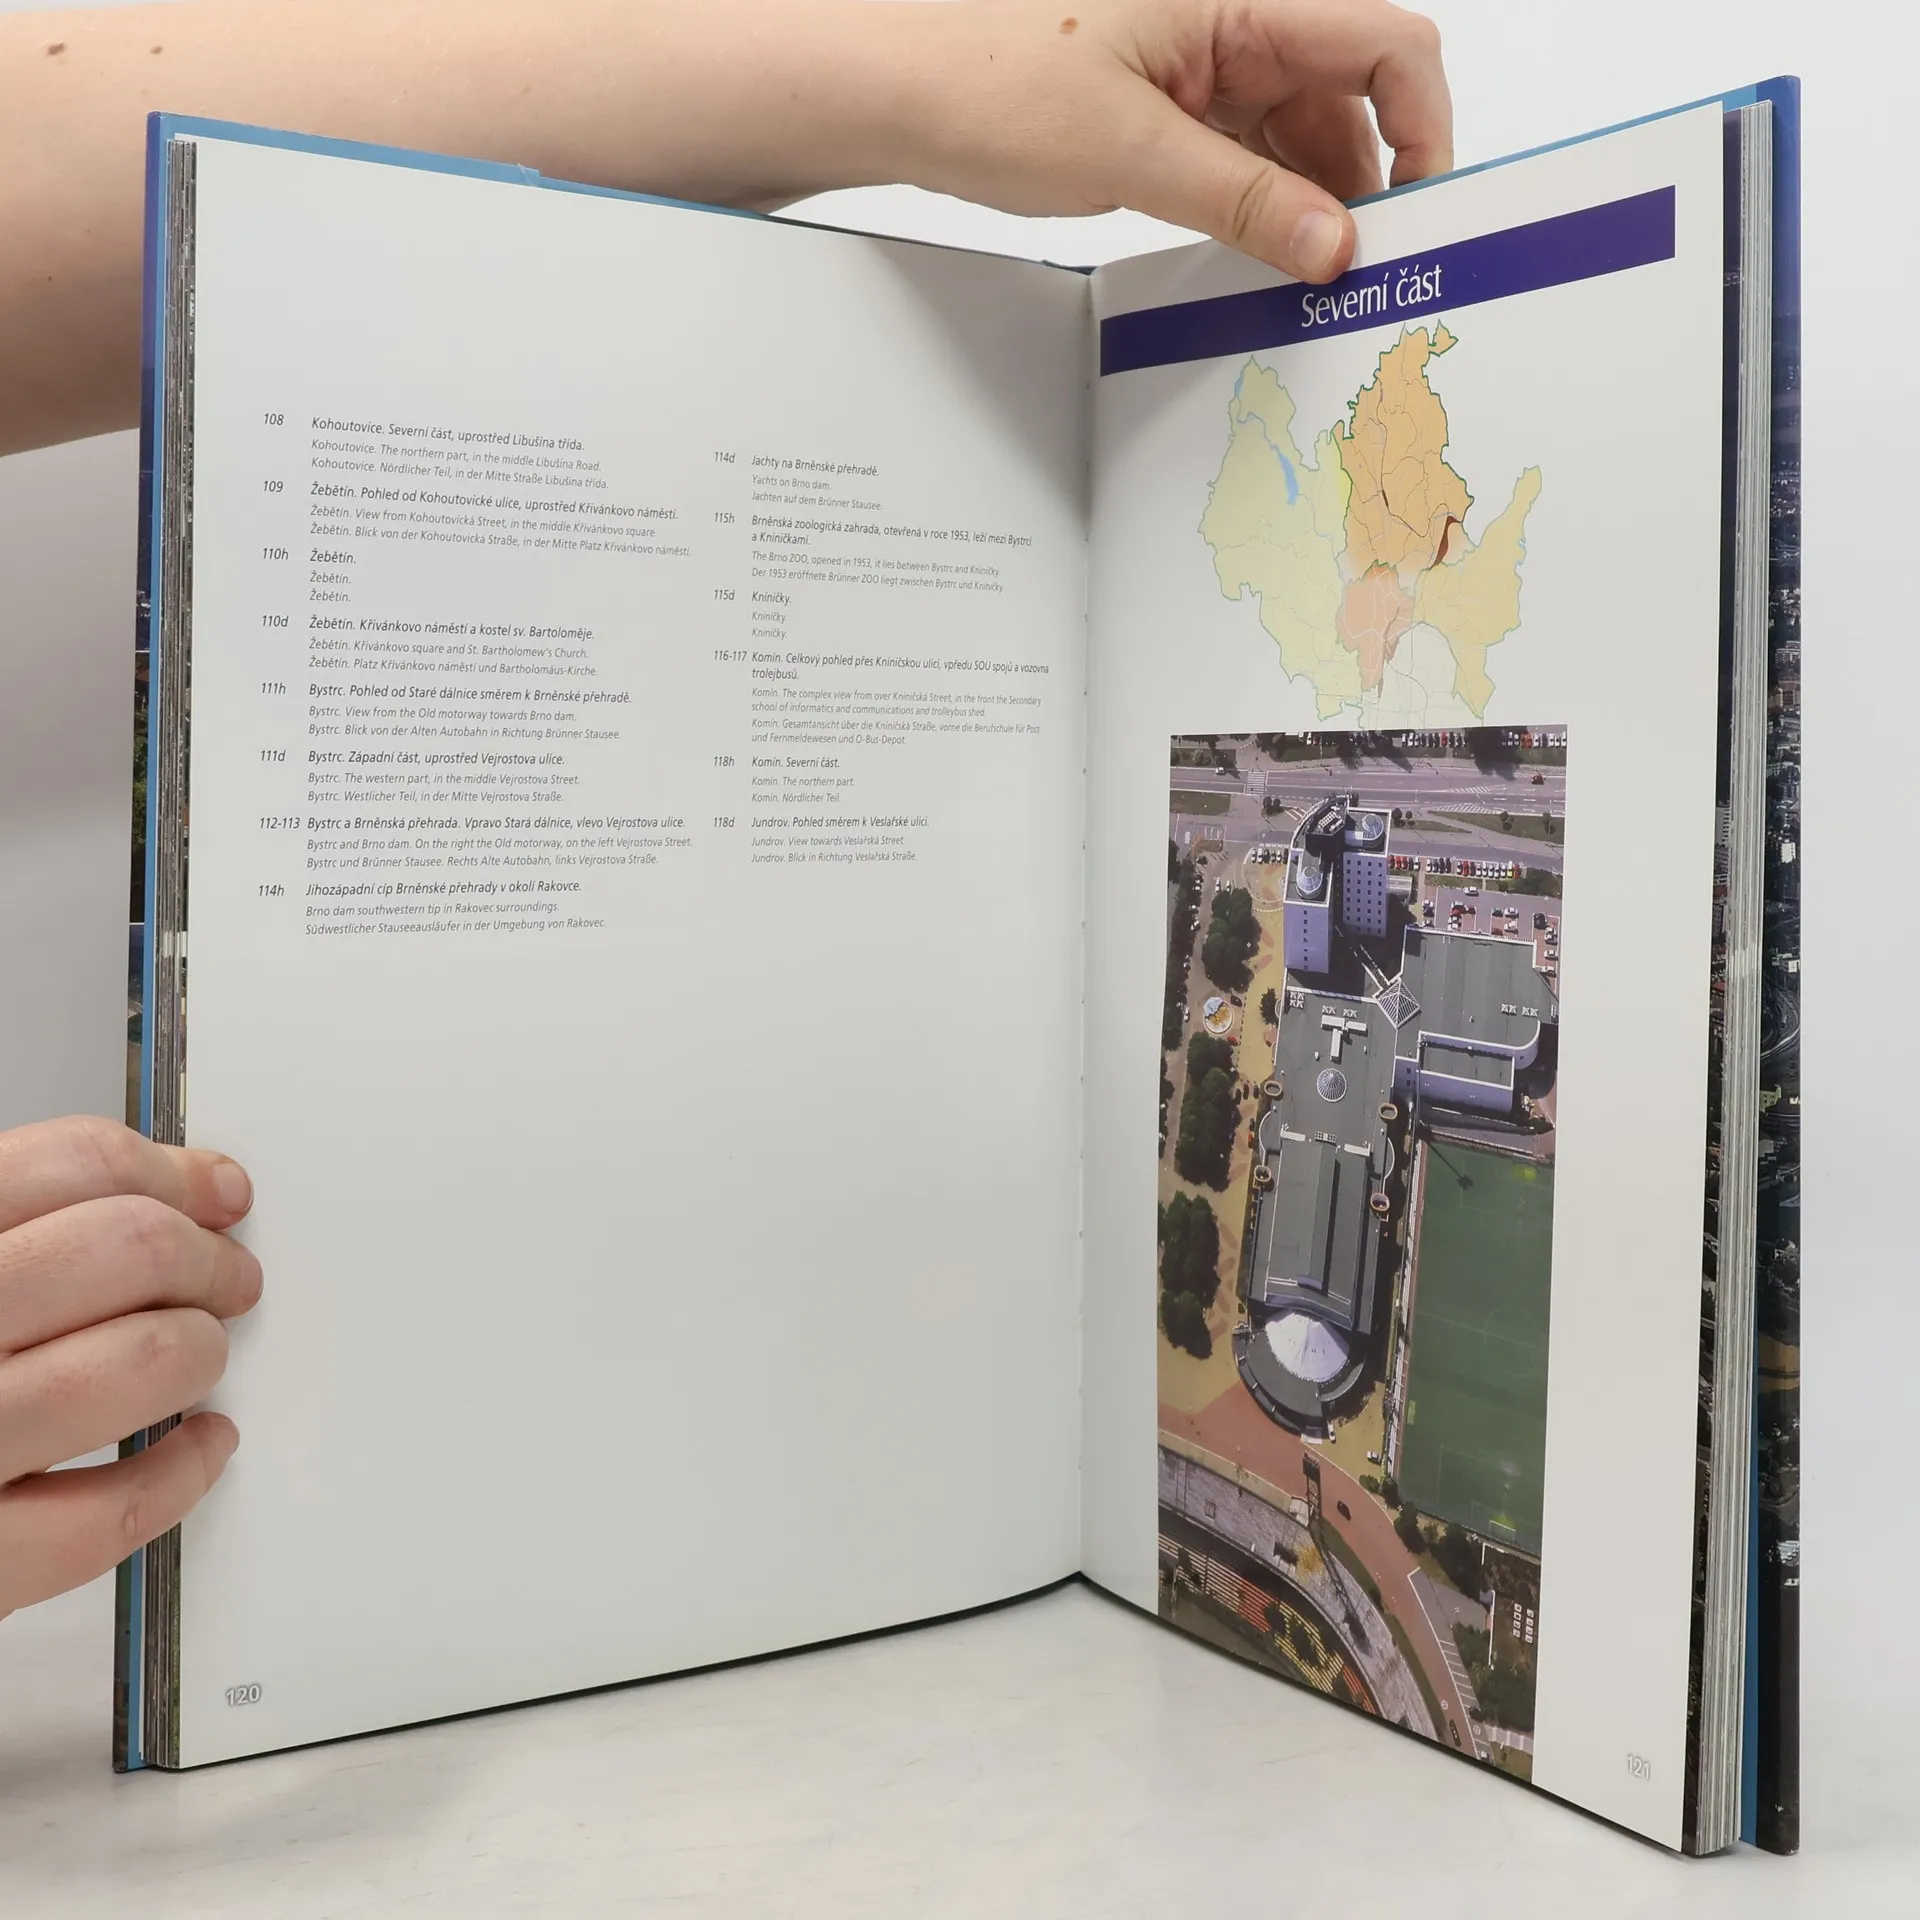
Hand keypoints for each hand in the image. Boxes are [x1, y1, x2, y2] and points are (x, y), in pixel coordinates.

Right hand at [0, 1116, 257, 1617]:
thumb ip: (15, 1232)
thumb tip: (179, 1190)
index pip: (67, 1166)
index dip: (169, 1173)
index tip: (212, 1193)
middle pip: (123, 1249)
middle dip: (203, 1258)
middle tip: (224, 1276)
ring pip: (138, 1363)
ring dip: (198, 1350)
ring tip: (198, 1352)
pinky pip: (110, 1512)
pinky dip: (182, 1472)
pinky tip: (195, 1446)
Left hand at [893, 0, 1452, 281]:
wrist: (888, 91)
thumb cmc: (983, 81)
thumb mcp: (1129, 152)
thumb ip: (1243, 200)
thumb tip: (1335, 244)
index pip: (1382, 42)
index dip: (1424, 124)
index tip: (1421, 210)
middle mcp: (1231, 23)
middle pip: (1350, 97)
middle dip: (1370, 183)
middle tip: (1368, 275)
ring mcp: (1201, 69)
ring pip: (1299, 137)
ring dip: (1313, 206)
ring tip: (1311, 284)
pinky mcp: (1169, 112)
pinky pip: (1246, 159)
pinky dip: (1263, 209)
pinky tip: (1262, 263)